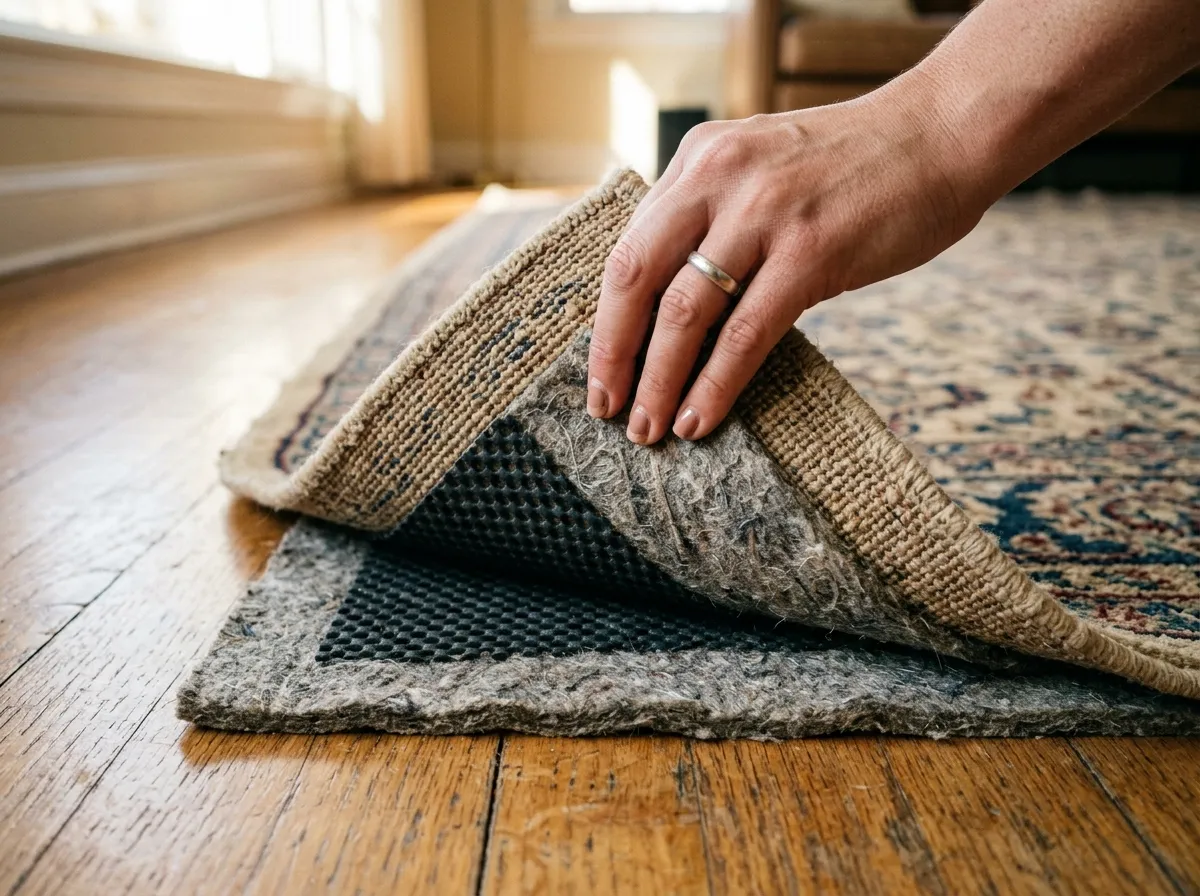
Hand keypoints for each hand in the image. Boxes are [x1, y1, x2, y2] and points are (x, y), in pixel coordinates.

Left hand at [586, 81, 989, 444]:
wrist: (945, 131)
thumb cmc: (855, 164)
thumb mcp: (762, 166)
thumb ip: (714, 214)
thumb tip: (672, 299)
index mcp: (700, 159)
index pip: (630, 248)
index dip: (606, 320)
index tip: (600, 372)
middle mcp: (719, 178)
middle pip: (636, 278)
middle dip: (614, 355)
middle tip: (606, 410)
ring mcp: (765, 213)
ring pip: (685, 312)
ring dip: (659, 381)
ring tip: (650, 428)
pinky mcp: (812, 252)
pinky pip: (746, 333)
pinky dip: (715, 384)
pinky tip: (699, 419)